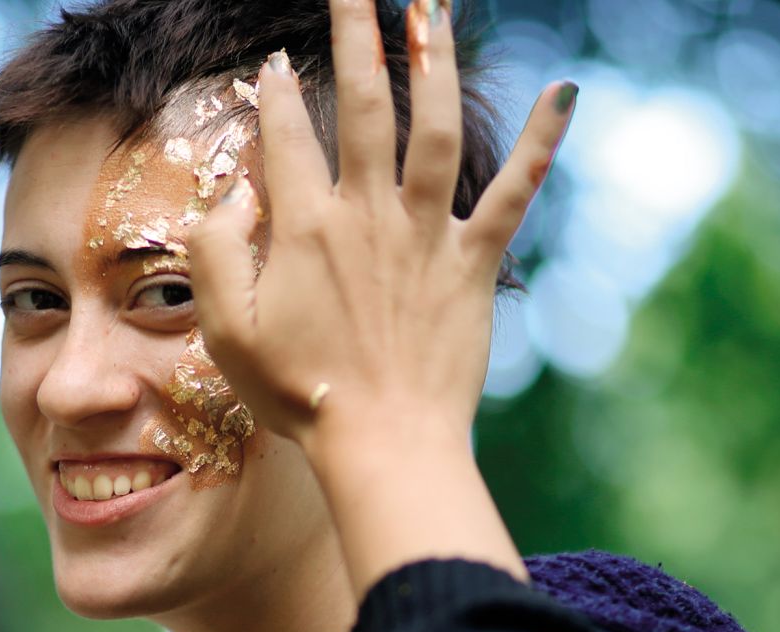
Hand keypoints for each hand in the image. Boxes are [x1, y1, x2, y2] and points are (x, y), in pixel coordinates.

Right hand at [186, 0, 577, 589]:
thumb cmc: (298, 394)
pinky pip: (514, 192)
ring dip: (436, 59)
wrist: (382, 441)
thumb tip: (229, 196)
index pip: (285, 137)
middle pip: (365, 105)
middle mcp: (367, 216)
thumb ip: (214, 254)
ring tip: (434, 5)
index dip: (275, 94)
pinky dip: (542, 141)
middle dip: (359, 34)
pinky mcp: (475, 262)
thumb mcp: (226, 331)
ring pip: (435, 127)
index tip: (276, 63)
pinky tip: (564, 90)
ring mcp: (426, 234)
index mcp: (304, 229)